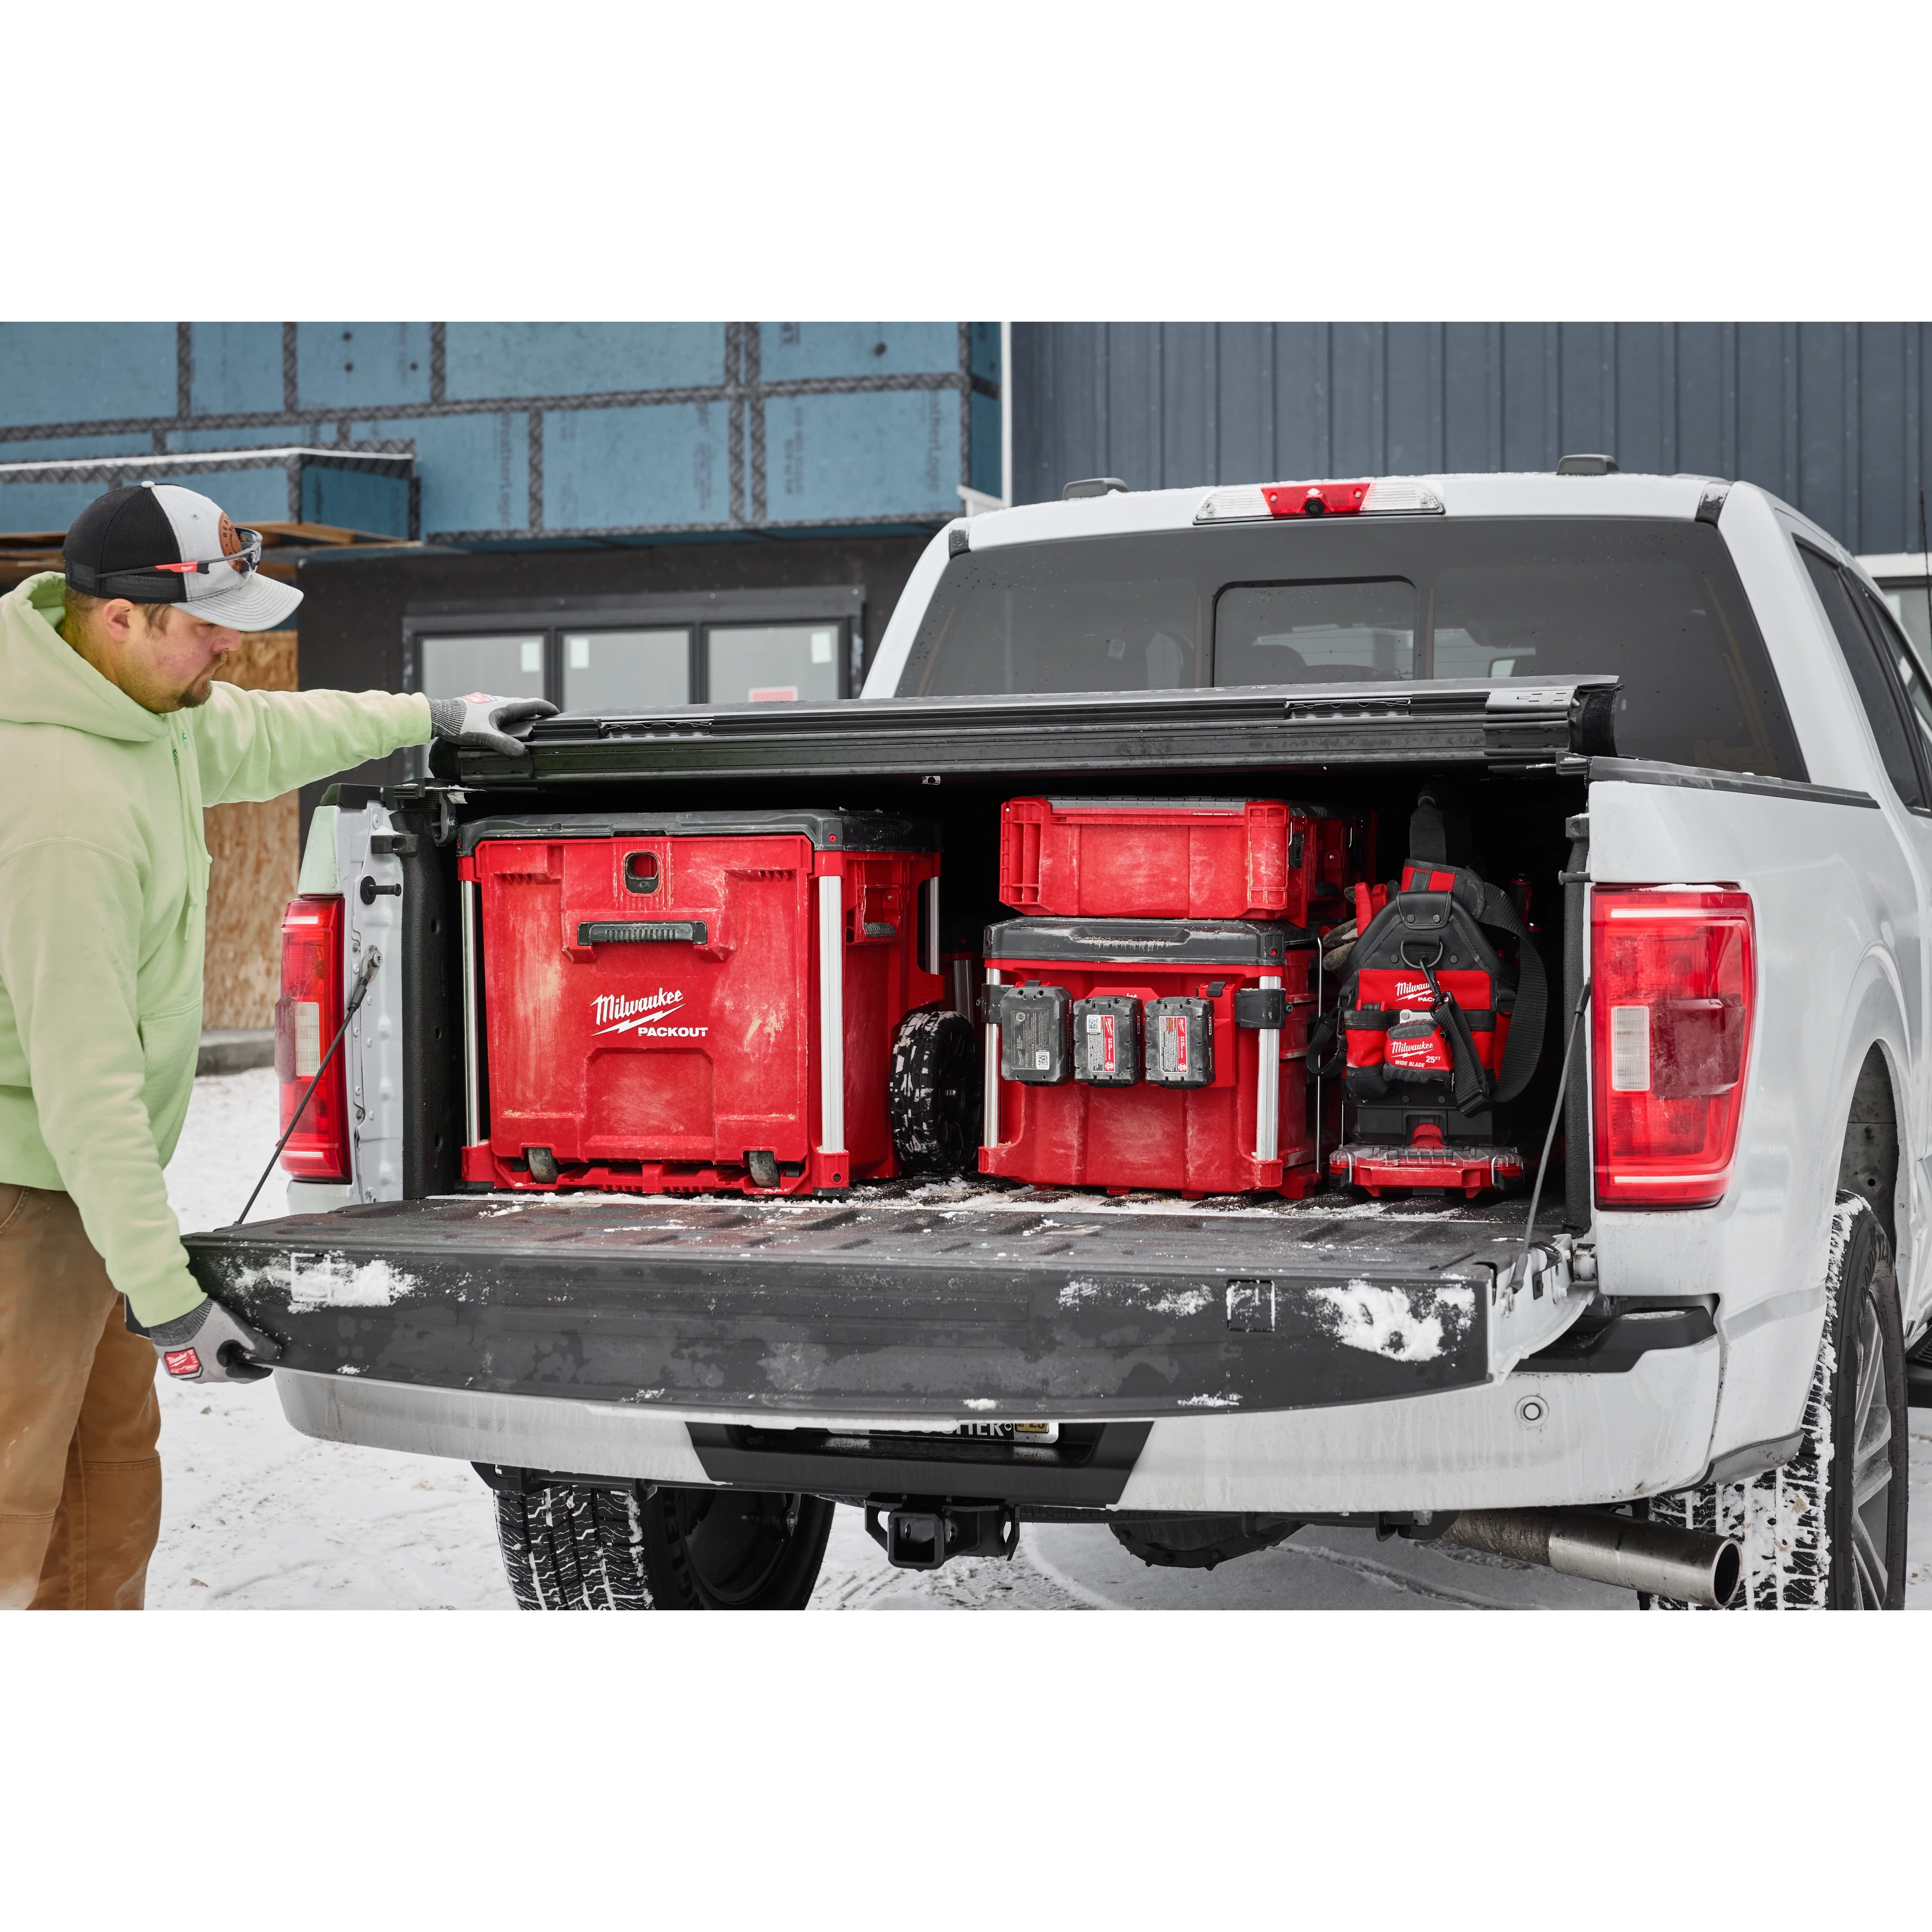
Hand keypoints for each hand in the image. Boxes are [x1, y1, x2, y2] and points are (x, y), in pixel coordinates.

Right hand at [147, 1297, 279, 1384]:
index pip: (245, 1376)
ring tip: (230, 1347)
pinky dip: (205, 1356)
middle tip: (251, 1354)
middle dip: (240, 1364)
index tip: (269, 1367)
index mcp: (217, 1372)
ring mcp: (184, 1372)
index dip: (260, 1371)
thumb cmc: (203, 1319)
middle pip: (227, 1372)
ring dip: (222, 1360)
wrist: (169, 1310)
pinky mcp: (172, 1364)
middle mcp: (200, 1377)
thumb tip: (275, 1353)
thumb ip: (257, 1343)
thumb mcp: (235, 1329)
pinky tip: (209, 1344)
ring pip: (210, 1368)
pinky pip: (194, 1363)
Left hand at [428, 693, 558, 758]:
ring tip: (525, 725)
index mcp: (505, 706)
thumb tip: (521, 751)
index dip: (548, 708)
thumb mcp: (484, 736)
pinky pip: (499, 710)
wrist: (438, 715)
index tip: (558, 713)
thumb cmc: (459, 723)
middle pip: (523, 705)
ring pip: (510, 707)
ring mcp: (488, 703)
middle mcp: (498, 701)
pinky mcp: (479, 707)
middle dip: (536, 712)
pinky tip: (500, 726)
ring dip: (521, 714)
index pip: (533, 704)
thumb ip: (504, 744)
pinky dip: (506, 717)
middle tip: (544, 721)